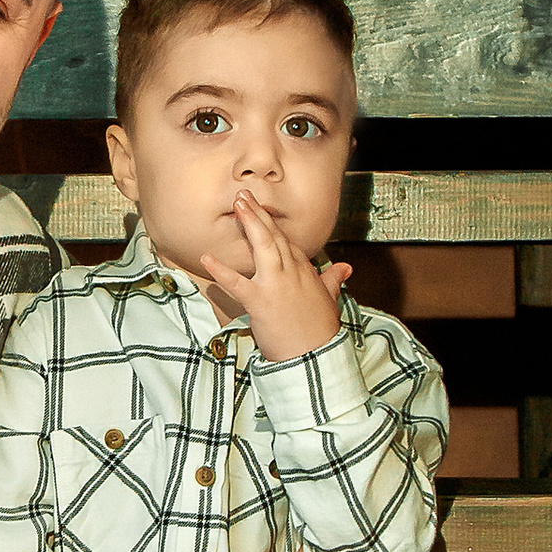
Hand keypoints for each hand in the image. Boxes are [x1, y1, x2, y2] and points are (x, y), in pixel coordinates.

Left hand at [197, 191, 348, 362]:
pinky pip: (237, 283)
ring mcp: (276, 284)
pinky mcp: (260, 301)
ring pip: (263, 246)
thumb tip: (345, 268)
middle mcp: (292, 272)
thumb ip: (333, 280)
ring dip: (250, 223)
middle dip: (259, 213)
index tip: (259, 210)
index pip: (287, 243)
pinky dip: (221, 270)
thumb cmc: (321, 331)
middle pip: (275, 236)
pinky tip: (206, 258)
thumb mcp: (329, 300)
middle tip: (243, 195)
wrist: (315, 356)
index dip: (271, 225)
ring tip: (237, 205)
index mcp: (305, 272)